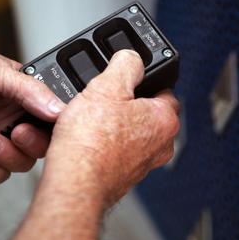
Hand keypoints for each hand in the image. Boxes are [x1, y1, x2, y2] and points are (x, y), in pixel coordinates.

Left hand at [0, 44, 64, 183]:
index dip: (56, 125)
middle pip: (43, 144)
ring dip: (9, 156)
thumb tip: (57, 107)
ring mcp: (0, 137)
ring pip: (23, 162)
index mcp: (27, 95)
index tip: (52, 127)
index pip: (54, 115)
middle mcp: (16, 117)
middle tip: (17, 132)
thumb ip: (29, 88)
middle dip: (33, 143)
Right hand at [48, 50, 179, 206]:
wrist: (74, 182)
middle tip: (103, 99)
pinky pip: (115, 151)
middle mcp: (160, 145)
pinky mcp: (122, 176)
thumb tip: (131, 57)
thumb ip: (125, 63)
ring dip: (112, 125)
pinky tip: (86, 140)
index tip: (126, 78)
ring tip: (90, 120)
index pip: (164, 89)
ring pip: (129, 133)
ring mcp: (142, 164)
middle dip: (125, 104)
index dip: (142, 79)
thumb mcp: (107, 85)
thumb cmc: (91, 142)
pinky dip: (103, 145)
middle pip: (145, 112)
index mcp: (164, 120)